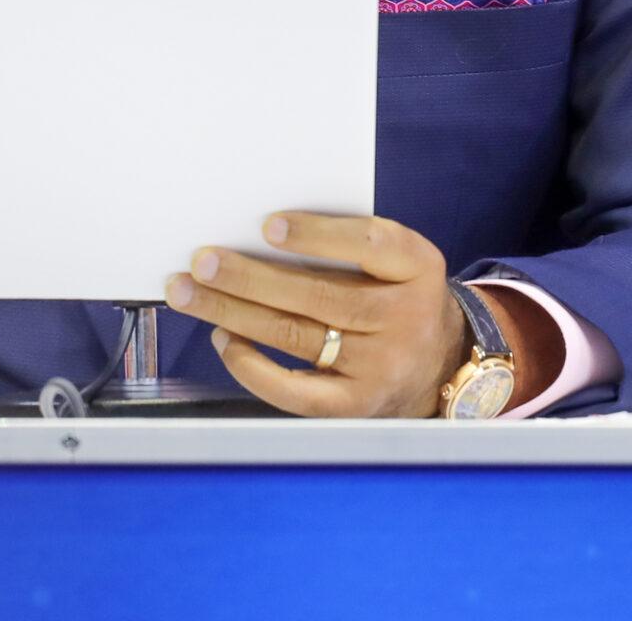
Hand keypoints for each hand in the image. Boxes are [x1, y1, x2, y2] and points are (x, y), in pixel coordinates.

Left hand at [163, 213, 471, 417]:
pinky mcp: (353, 404)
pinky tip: (223, 339)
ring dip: (234, 312)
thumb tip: (262, 237)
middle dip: (251, 277)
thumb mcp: (399, 262)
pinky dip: (251, 365)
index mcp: (417, 268)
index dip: (318, 235)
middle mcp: (402, 317)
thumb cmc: (401, 297)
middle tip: (203, 261)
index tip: (267, 226)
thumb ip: (351, 247)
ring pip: (295, 334)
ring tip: (190, 293)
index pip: (369, 244)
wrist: (441, 364)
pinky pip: (293, 389)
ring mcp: (378, 366)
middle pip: (318, 294)